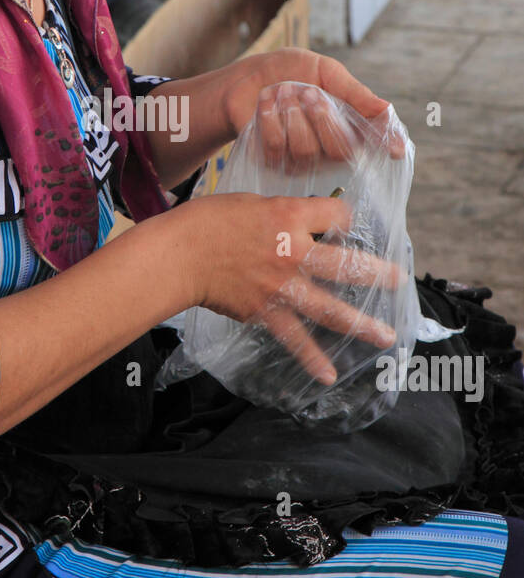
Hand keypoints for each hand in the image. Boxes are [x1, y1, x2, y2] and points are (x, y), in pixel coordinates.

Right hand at [181, 191, 404, 385]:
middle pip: (347, 263)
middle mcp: (294, 252)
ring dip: (362, 324)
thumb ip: (280, 214)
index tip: (343, 223)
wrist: (180, 254)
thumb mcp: (251, 201)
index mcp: (290, 217)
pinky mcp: (266, 311)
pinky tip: (329, 375)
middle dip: (377, 273)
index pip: (337, 214)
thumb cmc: (207, 221)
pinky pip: (295, 339)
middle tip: (398, 280)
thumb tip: (298, 223)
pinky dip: (311, 359)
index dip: (344, 217)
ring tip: (386, 337)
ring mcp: (282, 286)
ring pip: (332, 308)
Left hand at [224, 49, 406, 168]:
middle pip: (341, 151)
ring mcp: (303, 159)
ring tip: (283, 91)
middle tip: (308, 92)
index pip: (376, 143)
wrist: (247, 76)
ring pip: (306, 150)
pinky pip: (277, 146)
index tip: (395, 148)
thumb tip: (387, 110)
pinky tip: (266, 101)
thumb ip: (354, 93)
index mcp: (350, 126)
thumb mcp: (326, 72)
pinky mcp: (274, 162)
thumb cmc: (291, 71)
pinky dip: (270, 117)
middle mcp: (330, 149)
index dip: (387, 145)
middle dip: (323, 117)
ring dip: (292, 114)